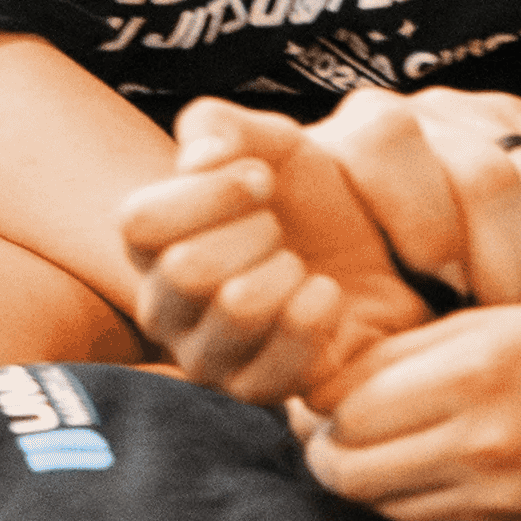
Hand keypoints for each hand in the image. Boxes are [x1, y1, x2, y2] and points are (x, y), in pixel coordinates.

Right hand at [119, 102, 433, 404]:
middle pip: (187, 268)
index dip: (209, 191)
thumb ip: (220, 127)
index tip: (262, 179)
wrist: (380, 255)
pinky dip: (314, 315)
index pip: (140, 222)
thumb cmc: (310, 200)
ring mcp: (207, 358)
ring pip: (236, 309)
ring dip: (284, 271)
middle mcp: (165, 309)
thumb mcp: (270, 142)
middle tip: (281, 229)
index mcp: (152, 246)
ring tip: (300, 264)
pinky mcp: (256, 394)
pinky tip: (325, 295)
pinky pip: (276, 364)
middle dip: (254, 232)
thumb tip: (200, 157)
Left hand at [292, 303, 520, 520]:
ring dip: (359, 480)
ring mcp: (491, 491)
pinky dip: (400, 501)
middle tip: (326, 432)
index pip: (352, 405)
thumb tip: (319, 389)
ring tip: (366, 450)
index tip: (316, 395)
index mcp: (472, 370)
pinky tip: (411, 471)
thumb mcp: (480, 323)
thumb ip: (398, 353)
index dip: (319, 404)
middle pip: (351, 468)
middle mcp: (480, 438)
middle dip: (324, 451)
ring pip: (377, 504)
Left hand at [311, 86, 520, 304]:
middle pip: (487, 176)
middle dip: (506, 263)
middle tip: (505, 319)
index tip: (438, 285)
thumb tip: (334, 359)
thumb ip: (331, 310)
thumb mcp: (330, 299)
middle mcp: (428, 115)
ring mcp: (492, 119)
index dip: (422, 219)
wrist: (404, 253)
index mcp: (356, 141)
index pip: (388, 145)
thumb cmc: (355, 294)